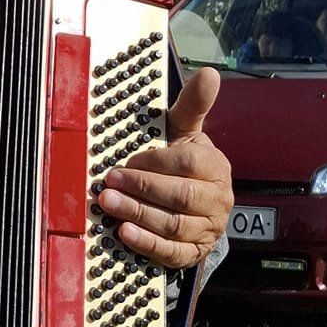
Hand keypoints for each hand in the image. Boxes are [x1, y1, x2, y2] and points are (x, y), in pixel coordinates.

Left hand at [95, 65, 232, 270]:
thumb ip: (193, 105)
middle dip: (141, 189)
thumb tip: (210, 73)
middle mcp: (217, 199)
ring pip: (173, 225)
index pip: (187, 163)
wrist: (197, 207)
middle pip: (180, 196)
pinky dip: (147, 244)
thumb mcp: (186, 132)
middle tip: (109, 183)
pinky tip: (124, 233)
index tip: (127, 160)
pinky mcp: (195, 252)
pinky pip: (173, 252)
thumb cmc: (184, 163)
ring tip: (109, 205)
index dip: (155, 162)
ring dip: (138, 214)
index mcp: (215, 166)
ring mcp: (208, 228)